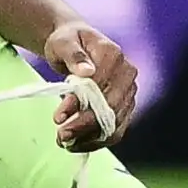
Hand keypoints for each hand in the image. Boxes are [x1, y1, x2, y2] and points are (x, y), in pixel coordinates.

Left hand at [42, 22, 137, 152]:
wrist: (74, 46)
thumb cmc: (67, 42)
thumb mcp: (63, 43)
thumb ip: (73, 55)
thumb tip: (87, 71)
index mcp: (113, 55)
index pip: (101, 86)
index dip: (81, 105)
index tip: (58, 117)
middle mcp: (127, 75)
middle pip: (111, 109)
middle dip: (84, 126)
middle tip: (61, 136)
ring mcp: (128, 93)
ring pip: (114, 124)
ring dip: (89, 139)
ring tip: (65, 143)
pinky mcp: (124, 108)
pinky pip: (114, 131)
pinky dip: (96, 142)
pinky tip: (76, 145)